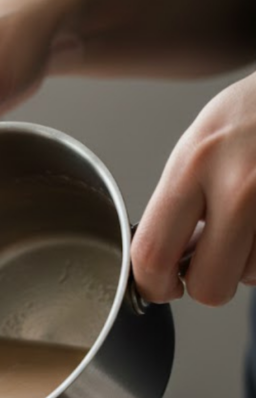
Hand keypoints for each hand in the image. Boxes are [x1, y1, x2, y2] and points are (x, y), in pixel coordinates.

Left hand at [132, 70, 255, 305]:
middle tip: (209, 263)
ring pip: (249, 278)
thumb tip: (164, 262)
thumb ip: (177, 203)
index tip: (160, 286)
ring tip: (248, 220)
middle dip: (207, 284)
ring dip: (245, 262)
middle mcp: (238, 185)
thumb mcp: (199, 144)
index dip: (152, 285)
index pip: (153, 253)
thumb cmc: (254, 112)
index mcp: (195, 164)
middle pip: (209, 286)